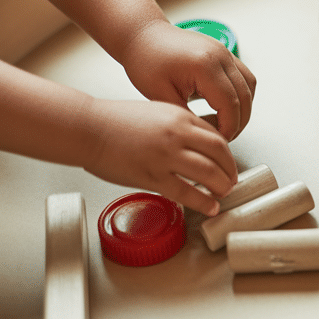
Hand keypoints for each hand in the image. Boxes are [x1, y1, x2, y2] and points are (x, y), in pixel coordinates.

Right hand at [81, 99, 237, 214]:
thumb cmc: (116, 120)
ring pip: (208, 173)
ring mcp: (165, 156)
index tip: (228, 163)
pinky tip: (210, 207)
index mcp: (180, 117)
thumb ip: (180, 124)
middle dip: (230, 170)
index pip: (216, 136)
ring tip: (223, 193)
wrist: (87, 128)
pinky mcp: (152, 176)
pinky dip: (203, 202)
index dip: (227, 154)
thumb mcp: (157, 111)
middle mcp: (177, 135)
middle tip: (231, 180)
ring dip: (222, 185)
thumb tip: (200, 139)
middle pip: (219, 153)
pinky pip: (186, 193)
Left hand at [119, 20, 256, 139]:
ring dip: (243, 108)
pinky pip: (244, 76)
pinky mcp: (224, 53)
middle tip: (223, 136)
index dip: (229, 127)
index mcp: (205, 66)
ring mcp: (225, 52)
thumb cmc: (145, 61)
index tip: (219, 140)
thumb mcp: (161, 96)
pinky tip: (226, 106)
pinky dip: (241, 94)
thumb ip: (187, 117)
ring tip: (226, 123)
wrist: (142, 35)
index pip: (230, 104)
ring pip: (249, 86)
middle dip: (238, 122)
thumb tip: (206, 135)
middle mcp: (220, 56)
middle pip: (244, 97)